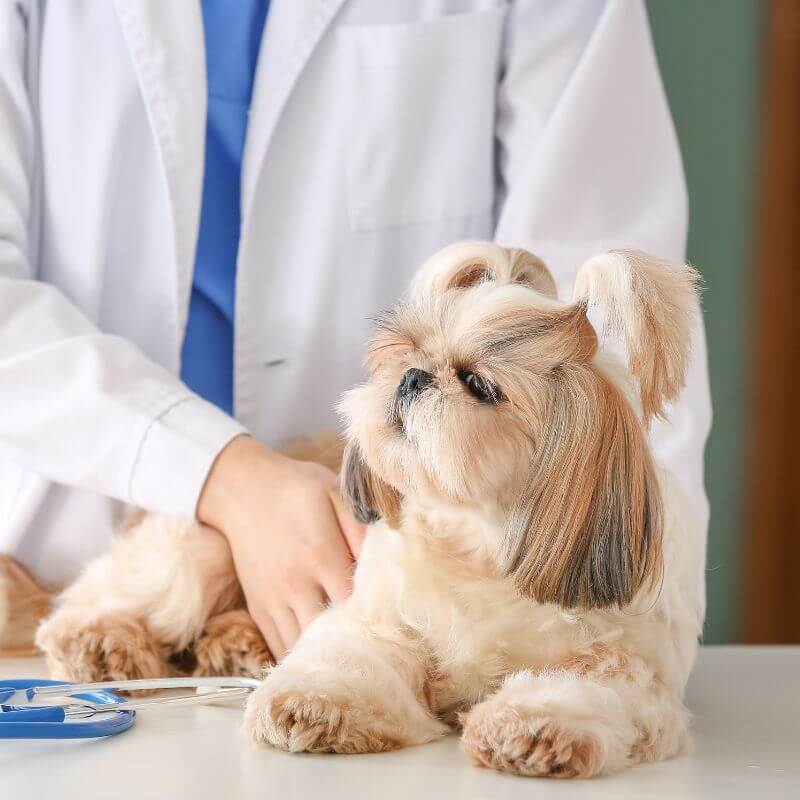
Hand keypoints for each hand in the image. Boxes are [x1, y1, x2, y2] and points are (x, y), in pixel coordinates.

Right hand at [197, 435, 364, 659]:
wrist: (242, 489)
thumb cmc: (296, 489)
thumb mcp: (335, 492)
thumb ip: (361, 527)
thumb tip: (384, 559)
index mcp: (321, 554)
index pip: (356, 603)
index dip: (377, 615)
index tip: (393, 619)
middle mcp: (296, 584)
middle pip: (330, 634)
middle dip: (353, 642)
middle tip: (375, 645)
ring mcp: (274, 599)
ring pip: (303, 648)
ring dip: (326, 654)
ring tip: (349, 653)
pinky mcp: (259, 608)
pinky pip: (279, 646)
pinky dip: (300, 657)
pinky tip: (319, 654)